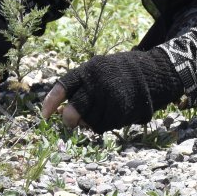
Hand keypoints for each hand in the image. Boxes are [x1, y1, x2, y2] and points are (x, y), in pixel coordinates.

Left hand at [38, 49, 183, 132]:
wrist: (152, 73)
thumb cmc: (118, 72)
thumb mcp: (98, 69)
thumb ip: (81, 86)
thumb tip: (62, 110)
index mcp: (88, 71)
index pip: (62, 87)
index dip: (51, 102)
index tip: (45, 115)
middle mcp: (96, 85)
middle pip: (73, 111)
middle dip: (69, 119)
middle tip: (70, 120)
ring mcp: (109, 99)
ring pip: (87, 121)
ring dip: (87, 122)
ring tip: (95, 113)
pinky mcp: (120, 111)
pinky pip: (102, 126)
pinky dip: (101, 124)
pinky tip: (108, 115)